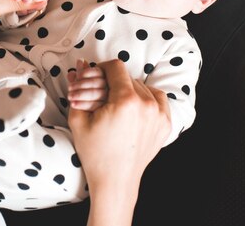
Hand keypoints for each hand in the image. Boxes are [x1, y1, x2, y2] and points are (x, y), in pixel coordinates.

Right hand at [68, 59, 170, 225]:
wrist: (115, 181)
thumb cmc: (94, 153)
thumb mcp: (78, 118)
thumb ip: (79, 86)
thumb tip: (81, 64)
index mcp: (126, 101)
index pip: (115, 67)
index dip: (101, 69)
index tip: (94, 79)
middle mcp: (147, 104)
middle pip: (128, 77)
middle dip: (112, 82)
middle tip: (99, 97)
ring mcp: (159, 114)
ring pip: (142, 86)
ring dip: (128, 90)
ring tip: (115, 106)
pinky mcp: (165, 123)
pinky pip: (157, 98)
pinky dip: (146, 99)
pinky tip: (132, 110)